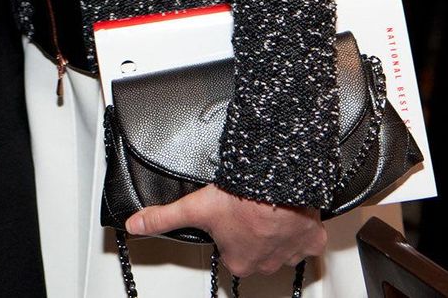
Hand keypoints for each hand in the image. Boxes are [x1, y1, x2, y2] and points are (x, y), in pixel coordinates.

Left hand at [126, 185, 326, 277]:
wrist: (278, 183)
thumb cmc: (242, 198)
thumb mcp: (195, 206)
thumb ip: (164, 217)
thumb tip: (135, 225)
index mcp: (239, 262)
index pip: (230, 249)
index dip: (227, 228)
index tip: (229, 213)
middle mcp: (265, 263)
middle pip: (255, 248)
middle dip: (252, 229)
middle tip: (246, 206)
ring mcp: (289, 252)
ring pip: (281, 243)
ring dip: (275, 226)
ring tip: (265, 204)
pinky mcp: (311, 240)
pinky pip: (308, 237)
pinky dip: (302, 225)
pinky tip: (291, 210)